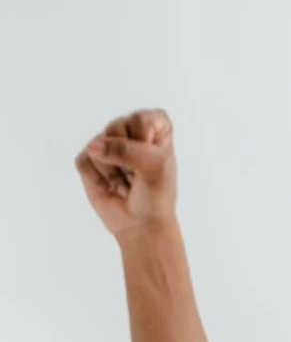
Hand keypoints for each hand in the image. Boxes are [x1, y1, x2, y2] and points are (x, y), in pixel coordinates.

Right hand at [74, 109, 177, 241]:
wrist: (140, 222)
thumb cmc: (156, 192)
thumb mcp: (155, 166)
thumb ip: (128, 150)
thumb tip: (93, 146)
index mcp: (153, 123)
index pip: (141, 119)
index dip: (146, 143)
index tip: (155, 159)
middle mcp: (129, 127)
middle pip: (116, 127)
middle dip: (128, 158)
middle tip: (138, 174)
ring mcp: (107, 143)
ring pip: (98, 144)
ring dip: (113, 170)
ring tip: (125, 180)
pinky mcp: (89, 160)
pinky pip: (84, 161)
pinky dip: (97, 178)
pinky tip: (109, 185)